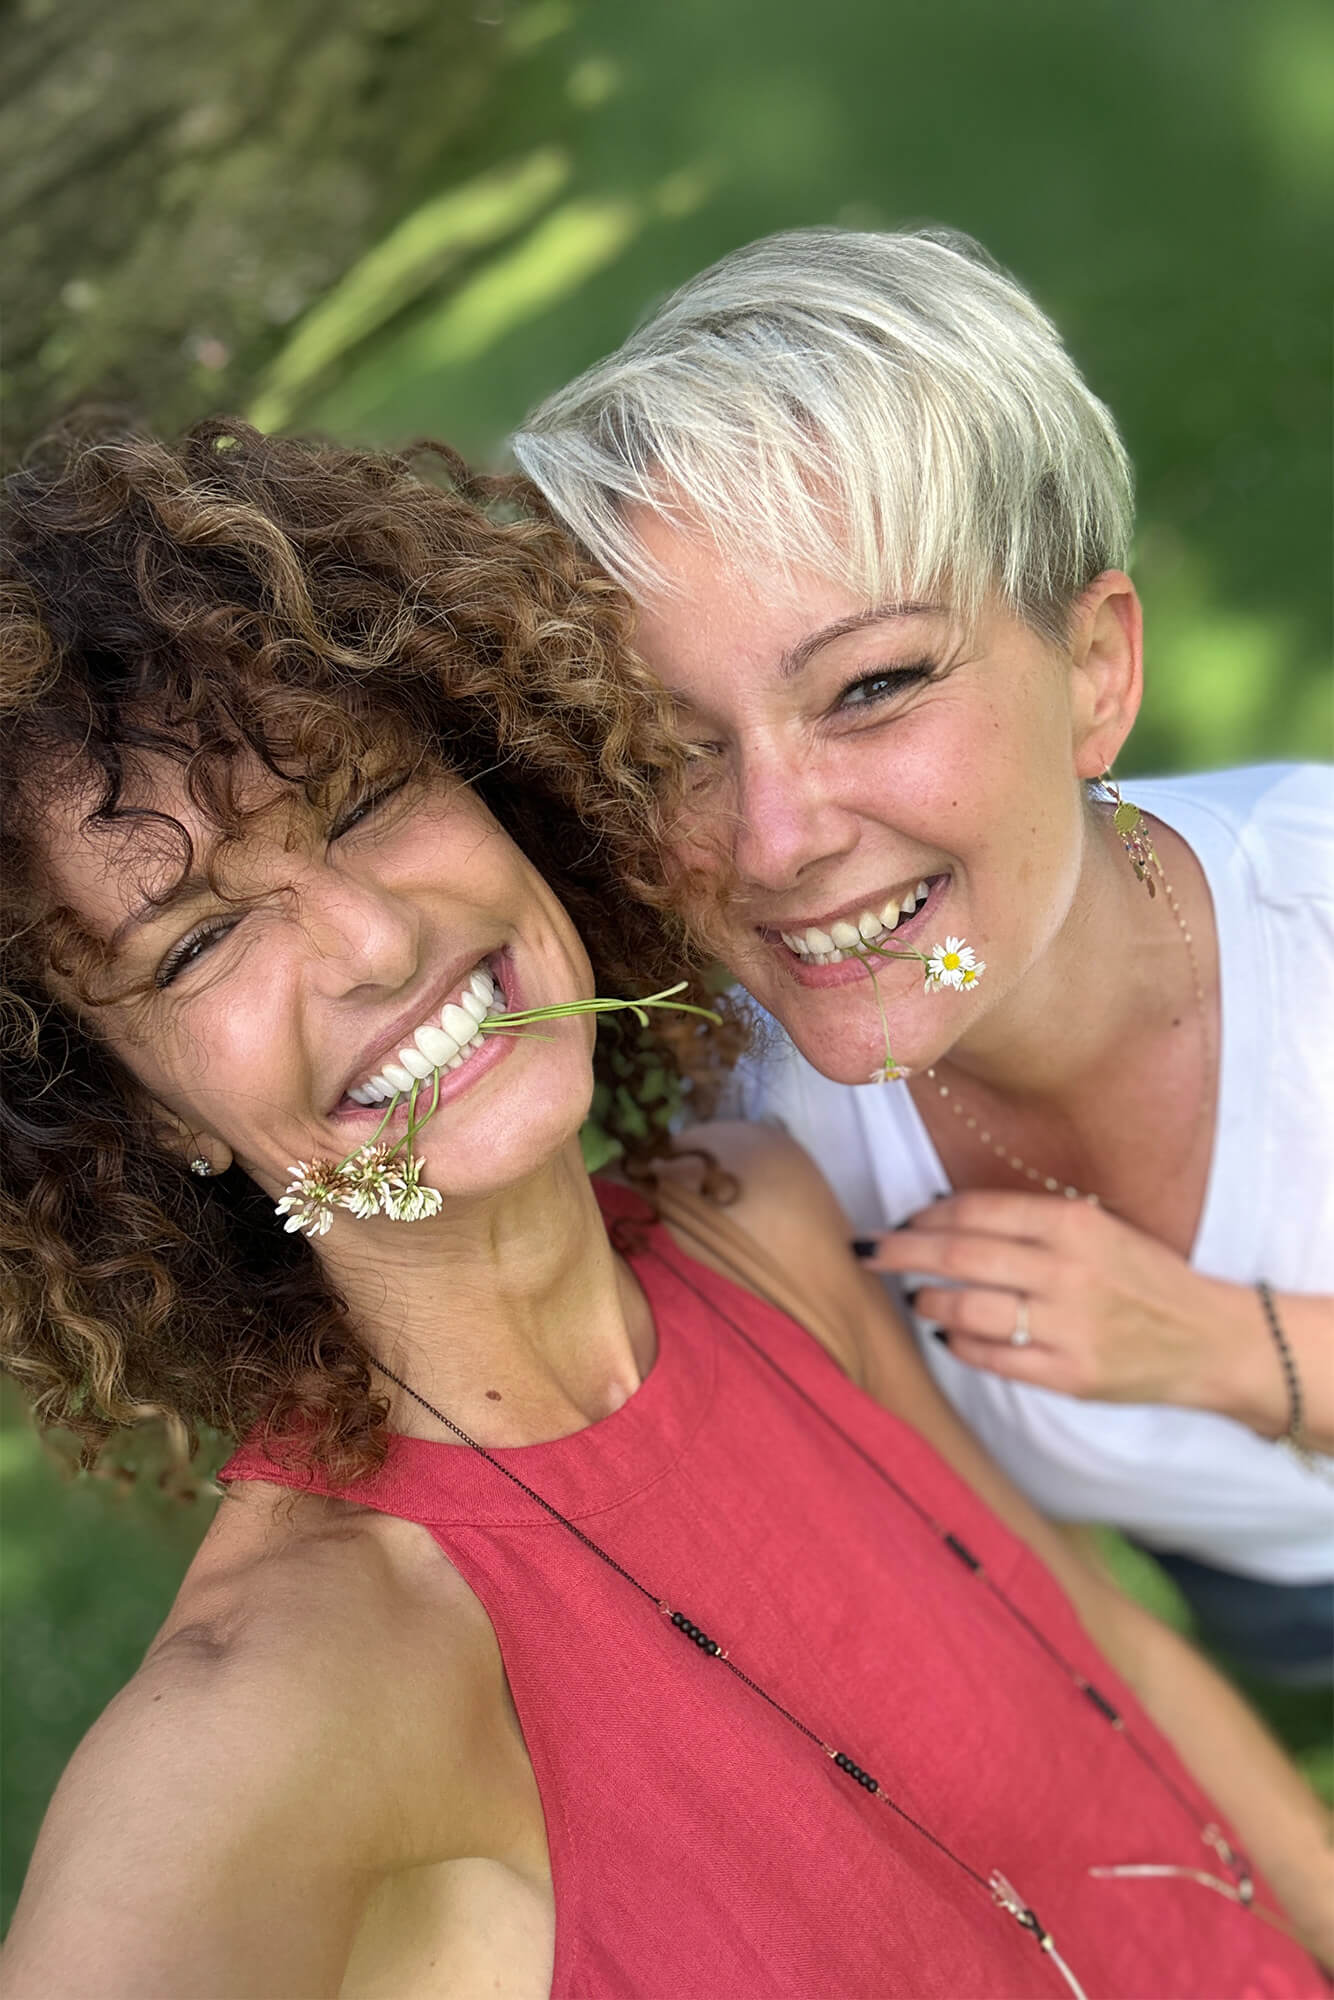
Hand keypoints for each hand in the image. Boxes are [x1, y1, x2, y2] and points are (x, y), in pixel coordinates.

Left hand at [863, 1190, 1269, 1414]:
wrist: (1209, 1339)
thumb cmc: (1143, 1276)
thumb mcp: (1098, 1228)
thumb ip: (1031, 1222)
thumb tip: (942, 1217)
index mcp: (1074, 1224)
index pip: (977, 1212)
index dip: (927, 1216)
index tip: (902, 1220)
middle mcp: (1068, 1271)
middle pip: (959, 1255)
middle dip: (901, 1251)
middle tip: (866, 1250)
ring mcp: (1068, 1327)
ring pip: (967, 1309)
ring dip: (927, 1300)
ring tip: (914, 1296)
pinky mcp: (1069, 1375)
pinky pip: (992, 1358)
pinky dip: (958, 1342)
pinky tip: (947, 1333)